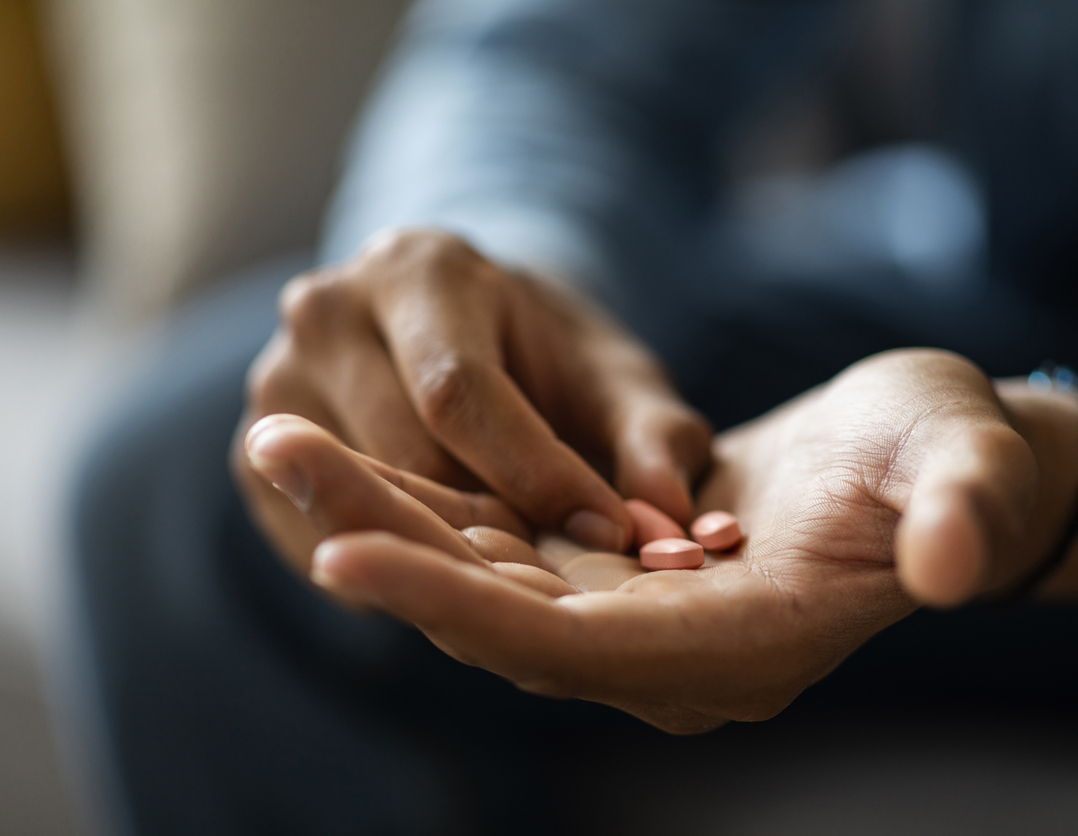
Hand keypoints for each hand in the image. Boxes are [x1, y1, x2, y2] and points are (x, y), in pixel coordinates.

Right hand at [232, 228, 710, 569]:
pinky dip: (394, 562)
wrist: (465, 334)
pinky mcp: (256, 448)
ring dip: (442, 550)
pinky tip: (453, 556)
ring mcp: (277, 380)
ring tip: (513, 558)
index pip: (459, 393)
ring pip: (359, 504)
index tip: (611, 537)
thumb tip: (669, 521)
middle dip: (493, 524)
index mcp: (418, 268)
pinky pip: (323, 536)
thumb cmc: (551, 359)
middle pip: (404, 457)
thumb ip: (656, 437)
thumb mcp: (617, 379)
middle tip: (565, 565)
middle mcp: (327, 310)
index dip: (538, 477)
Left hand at [246, 351, 1058, 732]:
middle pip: (495, 617)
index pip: (569, 647)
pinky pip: (500, 553)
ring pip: (481, 583)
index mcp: (742, 647)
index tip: (338, 553)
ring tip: (282, 441)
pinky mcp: (614, 577)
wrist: (921, 466)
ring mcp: (636, 621)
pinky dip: (427, 509)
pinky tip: (356, 455)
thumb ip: (962, 513)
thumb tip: (948, 559)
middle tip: (272, 452)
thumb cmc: (947, 460)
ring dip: (382, 520)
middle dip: (381, 547)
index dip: (455, 603)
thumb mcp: (965, 468)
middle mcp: (670, 657)